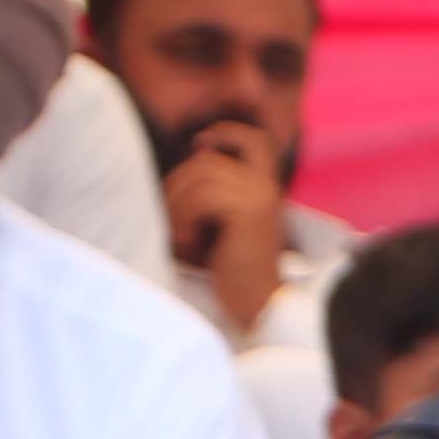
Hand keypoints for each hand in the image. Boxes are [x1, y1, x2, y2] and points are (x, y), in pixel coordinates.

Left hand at [159, 116, 285, 339]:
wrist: (259, 306)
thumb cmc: (232, 271)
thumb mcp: (221, 223)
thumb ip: (211, 192)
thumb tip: (182, 165)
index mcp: (266, 187)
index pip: (255, 141)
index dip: (226, 132)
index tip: (199, 145)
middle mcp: (267, 186)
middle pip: (206, 160)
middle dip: (177, 185)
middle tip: (171, 221)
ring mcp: (260, 196)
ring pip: (199, 175)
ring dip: (177, 205)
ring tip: (179, 236)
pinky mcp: (249, 211)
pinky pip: (201, 197)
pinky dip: (183, 218)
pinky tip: (187, 243)